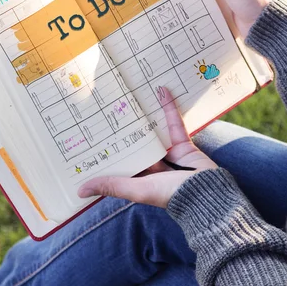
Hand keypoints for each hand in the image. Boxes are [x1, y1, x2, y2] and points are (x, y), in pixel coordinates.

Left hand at [77, 88, 217, 207]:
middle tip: (108, 107)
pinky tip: (161, 91)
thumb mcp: (136, 189)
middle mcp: (153, 166)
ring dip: (145, 115)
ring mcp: (169, 154)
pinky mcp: (183, 143)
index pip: (121, 162)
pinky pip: (173, 123)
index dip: (108, 151)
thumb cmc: (169, 194)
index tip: (91, 136)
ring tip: (131, 96)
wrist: (207, 193)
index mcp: (140, 178)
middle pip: (136, 144)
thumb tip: (79, 191)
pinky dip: (169, 107)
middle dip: (124, 129)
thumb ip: (111, 185)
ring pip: (153, 131)